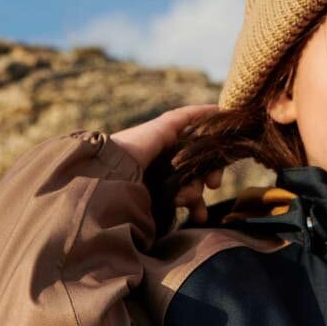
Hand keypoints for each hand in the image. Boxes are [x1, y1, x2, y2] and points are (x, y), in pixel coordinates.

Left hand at [110, 105, 223, 225]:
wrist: (104, 177)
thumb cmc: (133, 147)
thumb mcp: (162, 127)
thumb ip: (187, 117)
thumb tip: (217, 108)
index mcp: (165, 142)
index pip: (198, 145)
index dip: (212, 152)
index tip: (222, 159)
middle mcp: (164, 160)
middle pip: (198, 166)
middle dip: (206, 175)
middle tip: (213, 185)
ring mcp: (160, 181)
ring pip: (192, 186)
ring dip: (195, 194)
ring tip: (188, 203)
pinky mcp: (155, 200)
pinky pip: (181, 202)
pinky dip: (193, 208)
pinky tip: (197, 216)